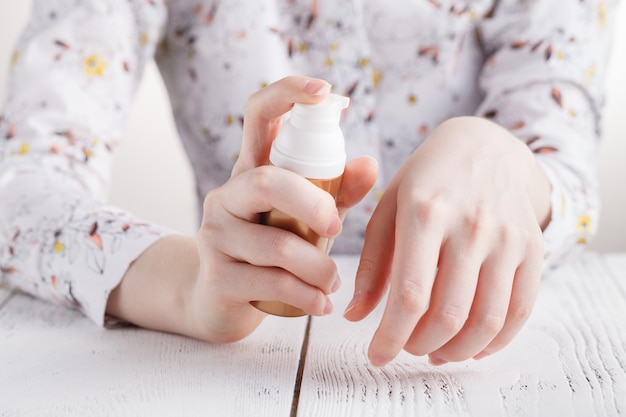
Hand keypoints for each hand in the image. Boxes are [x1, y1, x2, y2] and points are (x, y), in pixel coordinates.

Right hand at [107, 77, 376, 342]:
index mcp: (250, 170)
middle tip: (337, 227)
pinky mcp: (218, 277)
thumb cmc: (272, 245)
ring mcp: (215, 236)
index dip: (287, 94)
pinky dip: (309, 297)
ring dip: (320, 267)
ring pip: (278, 245)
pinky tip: (321, 303)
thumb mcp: (305, 215)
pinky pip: (274, 284)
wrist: (220, 298)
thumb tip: (370, 164)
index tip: (324, 91)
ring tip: (333, 282)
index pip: (257, 116)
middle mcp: (226, 196)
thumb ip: (336, 190)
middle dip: (314, 204)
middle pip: (267, 182)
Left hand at [344, 116, 550, 365]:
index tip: (378, 355)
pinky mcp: (533, 248)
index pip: (411, 293)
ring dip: (457, 350)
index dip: (392, 335)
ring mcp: (508, 238)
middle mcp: (471, 226)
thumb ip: (373, 264)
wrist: (486, 147)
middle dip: (420, 345)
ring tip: (435, 351)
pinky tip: (473, 346)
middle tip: (406, 347)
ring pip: (487, 320)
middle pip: (449, 314)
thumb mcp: (388, 207)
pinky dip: (496, 340)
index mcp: (426, 212)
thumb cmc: (428, 179)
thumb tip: (355, 315)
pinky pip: (521, 310)